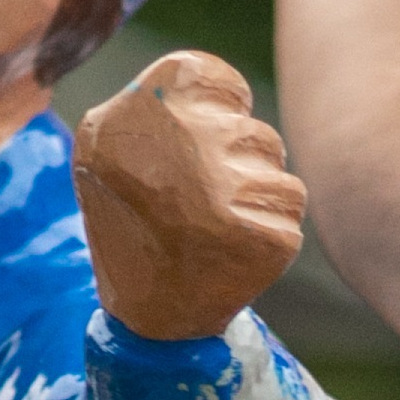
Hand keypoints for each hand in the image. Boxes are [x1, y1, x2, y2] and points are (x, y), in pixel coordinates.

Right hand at [74, 51, 309, 342]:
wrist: (144, 315)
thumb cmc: (130, 220)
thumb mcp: (110, 143)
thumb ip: (161, 101)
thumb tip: (226, 93)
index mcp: (145, 107)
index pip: (221, 84)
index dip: (223, 114)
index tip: (201, 146)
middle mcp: (183, 141)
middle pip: (255, 133)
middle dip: (241, 168)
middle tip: (202, 207)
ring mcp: (225, 188)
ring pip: (277, 170)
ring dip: (258, 199)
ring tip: (217, 230)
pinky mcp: (262, 234)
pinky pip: (290, 208)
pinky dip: (271, 229)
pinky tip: (234, 252)